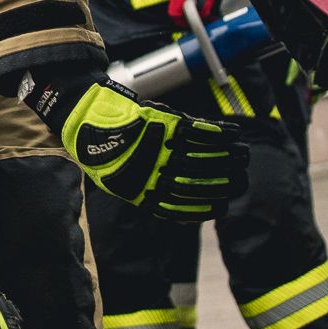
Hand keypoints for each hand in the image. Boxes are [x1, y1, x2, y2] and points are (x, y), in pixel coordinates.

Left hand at [18, 69, 250, 220]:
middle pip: (202, 181)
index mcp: (144, 192)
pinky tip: (233, 134)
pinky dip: (220, 133)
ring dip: (230, 157)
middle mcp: (156, 172)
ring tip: (243, 157)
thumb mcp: (118, 184)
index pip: (186, 206)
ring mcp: (162, 147)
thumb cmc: (99, 150)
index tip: (224, 205)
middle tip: (242, 180)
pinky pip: (200, 131)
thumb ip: (151, 197)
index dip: (209, 206)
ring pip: (206, 157)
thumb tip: (182, 213)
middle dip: (227, 182)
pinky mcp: (165, 122)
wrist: (84, 115)